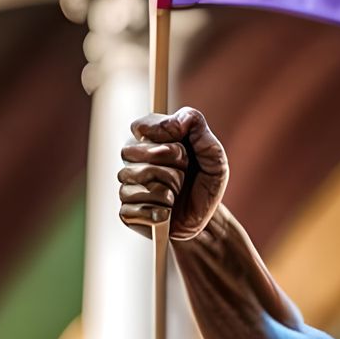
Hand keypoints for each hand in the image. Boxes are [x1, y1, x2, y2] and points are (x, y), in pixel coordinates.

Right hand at [118, 106, 229, 240]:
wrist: (206, 219)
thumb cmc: (206, 182)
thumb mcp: (213, 153)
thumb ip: (198, 127)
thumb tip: (177, 119)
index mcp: (149, 140)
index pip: (142, 127)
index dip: (165, 138)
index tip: (184, 151)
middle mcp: (132, 161)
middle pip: (136, 152)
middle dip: (171, 166)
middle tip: (183, 176)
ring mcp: (127, 186)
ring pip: (140, 181)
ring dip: (169, 190)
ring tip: (177, 194)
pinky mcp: (126, 211)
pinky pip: (136, 208)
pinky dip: (160, 212)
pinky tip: (168, 212)